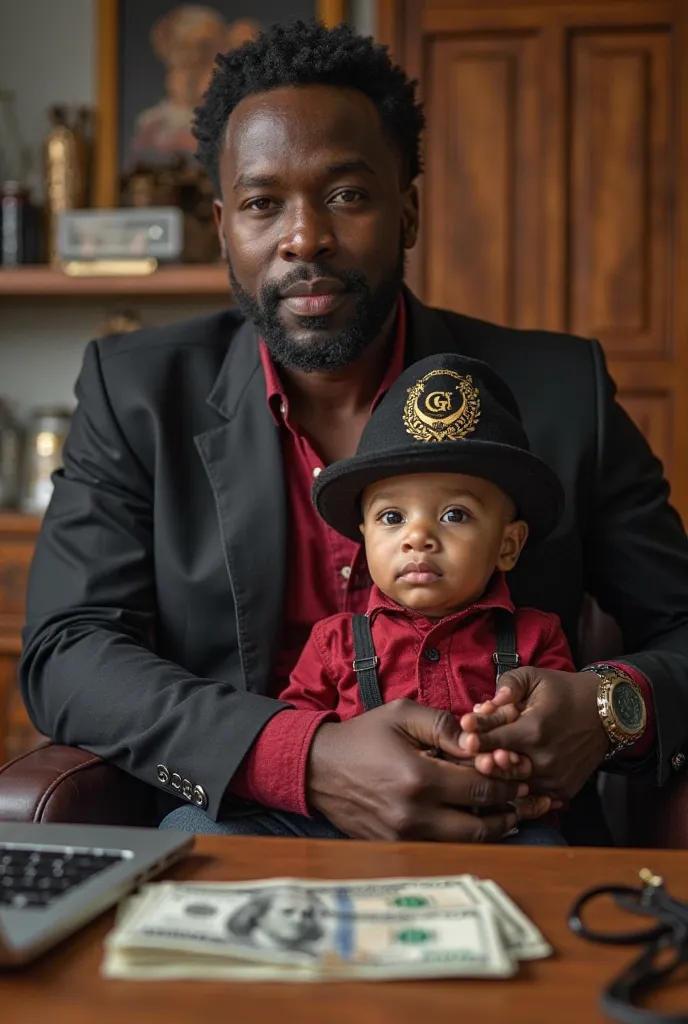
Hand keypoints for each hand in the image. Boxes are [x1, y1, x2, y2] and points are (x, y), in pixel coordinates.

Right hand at [306, 699, 536, 841]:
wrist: (318, 768)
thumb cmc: (362, 736)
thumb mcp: (402, 715)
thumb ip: (445, 725)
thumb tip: (480, 741)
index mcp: (418, 778)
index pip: (480, 787)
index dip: (507, 780)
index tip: (520, 772)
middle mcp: (414, 814)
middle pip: (481, 824)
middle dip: (509, 809)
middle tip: (525, 797)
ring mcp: (404, 836)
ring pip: (466, 843)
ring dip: (493, 828)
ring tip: (510, 813)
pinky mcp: (397, 846)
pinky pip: (443, 846)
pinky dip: (465, 835)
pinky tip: (477, 820)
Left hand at [458, 668, 609, 798]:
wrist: (608, 713)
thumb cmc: (565, 692)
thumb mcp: (535, 677)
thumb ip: (508, 685)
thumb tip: (487, 703)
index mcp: (534, 730)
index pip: (494, 740)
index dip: (476, 738)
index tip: (464, 734)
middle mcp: (544, 759)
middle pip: (500, 769)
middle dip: (484, 762)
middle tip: (472, 756)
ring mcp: (555, 778)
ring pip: (515, 785)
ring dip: (500, 776)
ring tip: (489, 766)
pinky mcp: (564, 790)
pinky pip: (533, 794)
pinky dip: (520, 787)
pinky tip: (510, 777)